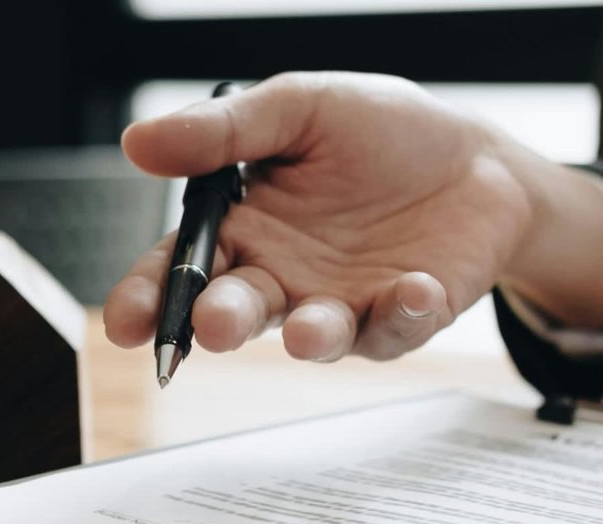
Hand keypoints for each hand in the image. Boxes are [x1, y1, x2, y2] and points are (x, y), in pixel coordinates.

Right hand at [104, 71, 602, 361]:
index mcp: (246, 228)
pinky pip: (396, 328)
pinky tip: (416, 286)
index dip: (149, 298)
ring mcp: (342, 304)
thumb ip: (224, 132)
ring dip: (312, 336)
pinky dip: (404, 314)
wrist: (477, 157)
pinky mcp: (402, 318)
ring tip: (310, 329)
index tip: (126, 323)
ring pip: (315, 336)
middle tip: (214, 326)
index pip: (183, 269)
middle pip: (239, 311)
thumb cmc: (381, 132)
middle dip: (222, 322)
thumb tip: (137, 142)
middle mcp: (285, 277)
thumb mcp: (300, 108)